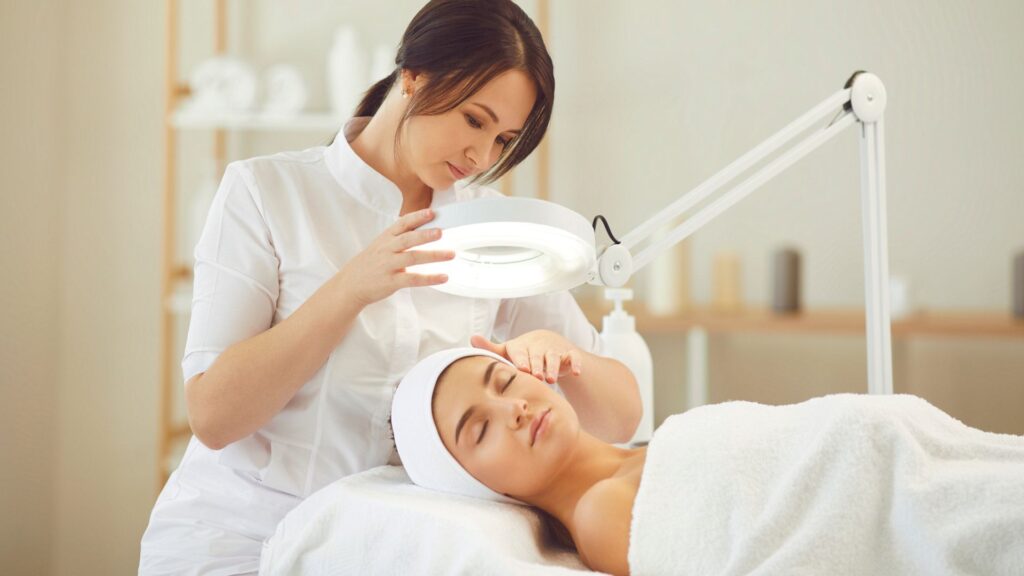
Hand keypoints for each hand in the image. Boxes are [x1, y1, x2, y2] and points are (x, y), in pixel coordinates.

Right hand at [336, 208, 453, 306]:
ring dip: (433, 255)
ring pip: (412, 258)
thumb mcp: (381, 245)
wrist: (350, 284)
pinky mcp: (391, 282)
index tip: (431, 212)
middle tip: (441, 231)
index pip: (402, 224)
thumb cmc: (370, 263)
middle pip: (407, 239)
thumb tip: (424, 228)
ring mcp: (388, 266)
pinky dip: (429, 278)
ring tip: (450, 254)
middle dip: (425, 234)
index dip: (417, 217)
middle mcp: (387, 250)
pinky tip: (443, 277)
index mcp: (386, 238)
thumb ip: (399, 237)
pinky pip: (413, 279)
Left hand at [470, 330, 582, 384]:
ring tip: (551, 379)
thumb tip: (472, 338)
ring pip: (554, 357)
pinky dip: (576, 364)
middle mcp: (539, 346)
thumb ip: (491, 348)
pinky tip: (576, 372)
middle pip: (537, 355)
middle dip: (537, 365)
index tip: (521, 368)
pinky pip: (574, 358)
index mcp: (522, 346)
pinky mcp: (569, 354)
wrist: (549, 343)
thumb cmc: (523, 352)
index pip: (520, 352)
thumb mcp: (508, 350)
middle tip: (536, 376)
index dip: (521, 359)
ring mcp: (555, 349)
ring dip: (554, 367)